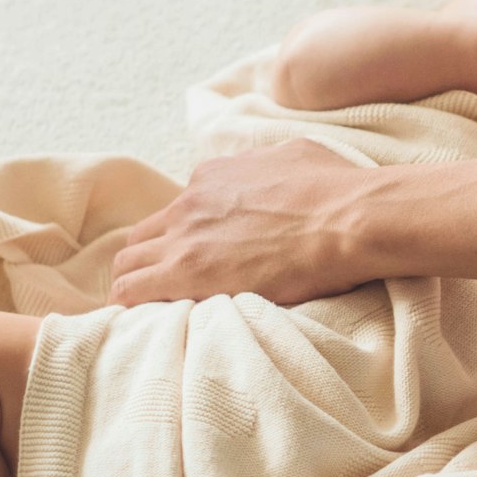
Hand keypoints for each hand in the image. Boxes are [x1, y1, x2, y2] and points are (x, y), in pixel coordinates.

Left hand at [107, 140, 376, 305]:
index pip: (180, 210)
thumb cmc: (337, 190)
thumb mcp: (298, 155)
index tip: (201, 257)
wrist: (347, 219)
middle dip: (151, 259)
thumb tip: (278, 172)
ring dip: (138, 281)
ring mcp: (185, 237)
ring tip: (154, 309)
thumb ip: (271, 165)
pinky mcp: (185, 272)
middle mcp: (191, 201)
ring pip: (129, 261)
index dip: (186, 237)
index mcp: (214, 176)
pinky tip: (143, 321)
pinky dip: (130, 304)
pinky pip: (130, 290)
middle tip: (168, 287)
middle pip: (145, 234)